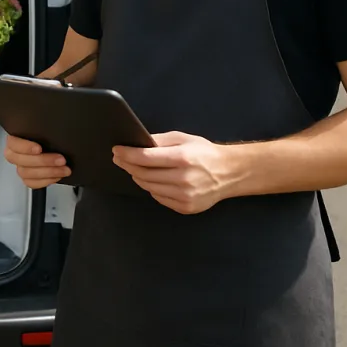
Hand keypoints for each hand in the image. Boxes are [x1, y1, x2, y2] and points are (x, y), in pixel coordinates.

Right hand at [4, 134, 69, 188]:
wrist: (55, 148)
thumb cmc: (48, 137)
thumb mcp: (45, 129)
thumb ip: (43, 129)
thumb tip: (53, 125)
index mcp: (15, 138)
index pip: (13, 143)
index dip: (25, 147)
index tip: (39, 148)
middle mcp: (14, 153)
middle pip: (21, 161)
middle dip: (43, 161)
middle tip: (60, 159)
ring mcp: (20, 167)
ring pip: (26, 173)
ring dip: (48, 172)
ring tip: (64, 169)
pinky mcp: (27, 178)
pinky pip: (32, 183)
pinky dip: (45, 181)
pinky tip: (57, 176)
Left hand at [112, 131, 237, 213]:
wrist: (230, 173)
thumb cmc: (204, 153)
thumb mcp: (183, 139)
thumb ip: (159, 140)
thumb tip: (136, 142)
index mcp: (183, 158)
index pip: (145, 158)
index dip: (127, 154)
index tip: (116, 150)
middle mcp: (183, 179)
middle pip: (144, 174)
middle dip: (128, 165)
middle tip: (119, 158)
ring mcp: (185, 196)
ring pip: (149, 187)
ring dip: (137, 177)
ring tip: (133, 168)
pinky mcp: (186, 207)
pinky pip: (159, 198)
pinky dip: (151, 188)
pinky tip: (151, 180)